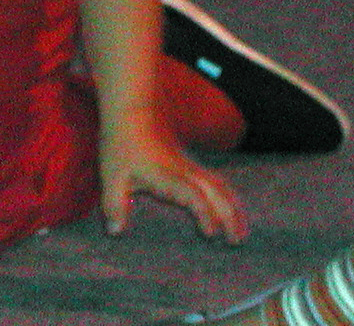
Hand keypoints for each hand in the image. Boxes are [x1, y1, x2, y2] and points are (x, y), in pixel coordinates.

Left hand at [98, 124, 248, 243]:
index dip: (204, 212)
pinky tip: (230, 211)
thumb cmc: (120, 145)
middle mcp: (183, 170)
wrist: (131, 111)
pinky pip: (215, 181)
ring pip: (219, 185)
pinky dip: (227, 197)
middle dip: (229, 215)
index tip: (211, 233)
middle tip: (237, 241)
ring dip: (233, 207)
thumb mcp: (111, 176)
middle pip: (215, 190)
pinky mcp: (189, 164)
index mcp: (166, 175)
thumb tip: (115, 232)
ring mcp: (189, 165)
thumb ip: (113, 204)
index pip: (193, 194)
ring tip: (242, 232)